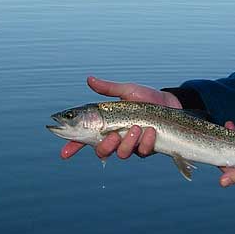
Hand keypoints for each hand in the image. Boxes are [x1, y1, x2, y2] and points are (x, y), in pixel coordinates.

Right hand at [59, 76, 181, 160]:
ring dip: (128, 142)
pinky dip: (145, 142)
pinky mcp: (146, 149)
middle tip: (113, 134)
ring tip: (138, 127)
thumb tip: (89, 79)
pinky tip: (151, 131)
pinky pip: (141, 152)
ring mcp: (131, 145)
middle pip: (101, 151)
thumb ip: (108, 89)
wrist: (170, 104)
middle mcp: (116, 138)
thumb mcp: (127, 91)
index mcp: (106, 125)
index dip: (72, 147)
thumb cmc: (146, 98)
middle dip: (105, 146)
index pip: (84, 139)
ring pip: (121, 154)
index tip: (64, 154)